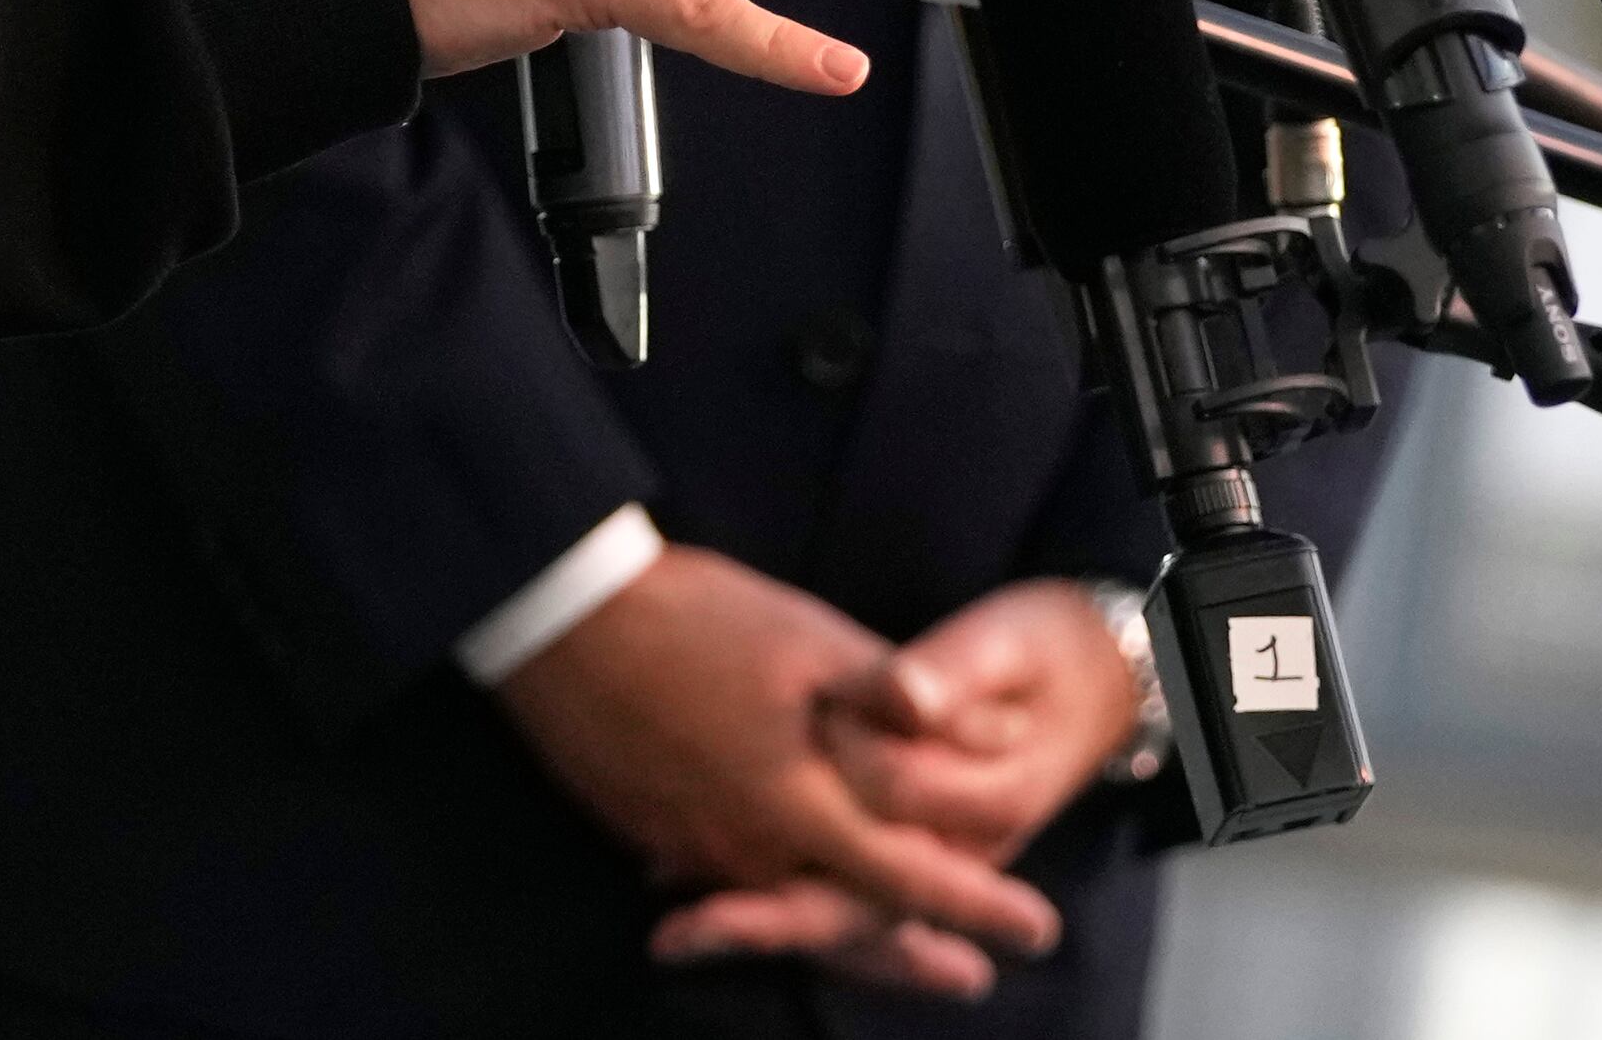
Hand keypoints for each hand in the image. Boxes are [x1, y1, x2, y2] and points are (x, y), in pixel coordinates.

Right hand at [644, 580, 1143, 995]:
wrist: (563, 621)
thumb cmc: (696, 620)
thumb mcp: (810, 640)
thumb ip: (897, 697)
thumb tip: (994, 733)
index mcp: (799, 802)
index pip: (909, 873)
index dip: (978, 905)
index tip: (1037, 930)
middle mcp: (749, 846)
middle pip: (847, 922)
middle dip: (913, 955)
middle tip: (972, 982)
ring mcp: (692, 848)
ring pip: (786, 911)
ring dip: (844, 933)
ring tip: (890, 950)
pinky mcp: (648, 831)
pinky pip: (726, 888)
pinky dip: (768, 905)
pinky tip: (776, 899)